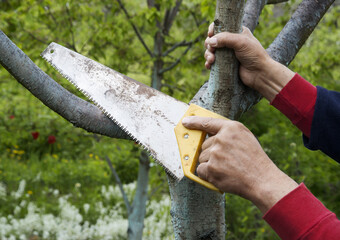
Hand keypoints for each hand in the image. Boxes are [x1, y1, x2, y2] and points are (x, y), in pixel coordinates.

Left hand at [182, 116, 297, 212]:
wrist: (262, 180)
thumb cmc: (255, 160)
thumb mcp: (245, 138)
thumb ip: (228, 133)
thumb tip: (209, 135)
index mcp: (231, 128)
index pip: (207, 122)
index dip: (194, 122)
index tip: (185, 122)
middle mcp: (221, 139)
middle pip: (204, 145)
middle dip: (211, 154)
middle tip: (227, 161)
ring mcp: (215, 153)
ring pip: (202, 158)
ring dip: (210, 164)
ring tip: (227, 169)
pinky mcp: (211, 168)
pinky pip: (200, 170)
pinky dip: (207, 175)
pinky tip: (221, 176)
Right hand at [204, 23, 294, 101]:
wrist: (259, 74)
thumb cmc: (254, 55)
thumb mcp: (241, 42)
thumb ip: (225, 39)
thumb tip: (210, 41)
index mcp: (237, 32)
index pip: (220, 27)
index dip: (213, 30)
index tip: (210, 35)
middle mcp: (231, 42)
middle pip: (213, 39)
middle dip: (209, 45)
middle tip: (211, 50)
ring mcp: (227, 54)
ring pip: (211, 51)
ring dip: (208, 55)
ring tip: (211, 61)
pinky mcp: (225, 64)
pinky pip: (212, 62)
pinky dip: (208, 63)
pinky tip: (209, 66)